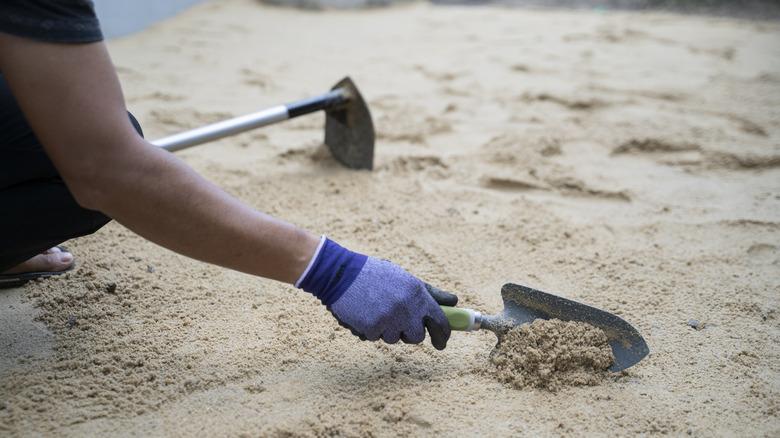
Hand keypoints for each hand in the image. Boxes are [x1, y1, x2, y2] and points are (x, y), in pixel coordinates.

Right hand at [296, 237, 457, 349]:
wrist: (340, 274)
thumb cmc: (374, 274)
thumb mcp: (405, 278)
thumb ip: (430, 292)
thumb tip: (454, 301)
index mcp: (417, 292)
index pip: (439, 321)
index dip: (443, 335)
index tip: (442, 343)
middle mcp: (406, 307)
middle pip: (417, 337)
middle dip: (409, 332)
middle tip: (397, 321)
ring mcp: (389, 319)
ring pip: (394, 339)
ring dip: (387, 330)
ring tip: (375, 310)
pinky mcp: (371, 328)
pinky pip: (375, 338)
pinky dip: (369, 329)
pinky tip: (363, 313)